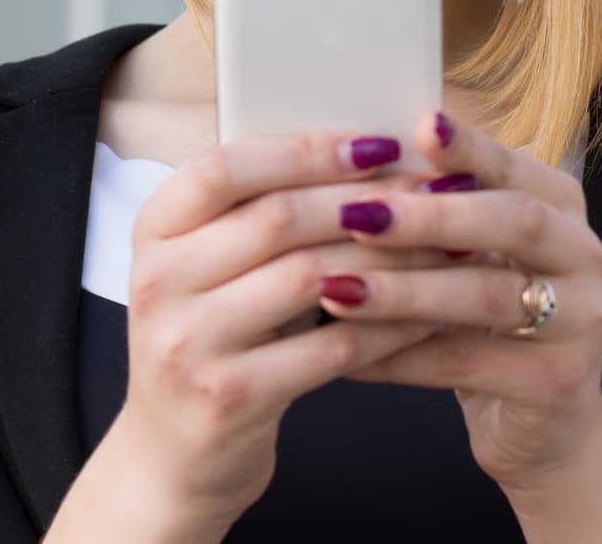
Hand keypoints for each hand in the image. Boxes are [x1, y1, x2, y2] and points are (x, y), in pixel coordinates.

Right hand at [107, 130, 442, 530]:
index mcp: (153, 232)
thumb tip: (369, 152)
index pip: (223, 168)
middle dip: (367, 199)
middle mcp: (158, 282)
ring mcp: (188, 342)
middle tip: (436, 189)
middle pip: (277, 218)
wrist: (172, 459)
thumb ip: (259, 214)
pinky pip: (332, 345)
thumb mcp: (208, 270)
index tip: (377, 143)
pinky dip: (391, 324)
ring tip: (448, 244)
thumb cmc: (212, 343)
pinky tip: (433, 312)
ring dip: (391, 257)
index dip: (303, 150)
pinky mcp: (230, 397)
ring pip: (312, 277)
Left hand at [315, 111, 601, 492]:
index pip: (513, 166)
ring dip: (404, 291)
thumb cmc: (486, 316)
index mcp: (562, 205)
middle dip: (431, 217)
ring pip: (487, 297)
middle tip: (357, 215)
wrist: (542, 419)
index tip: (416, 126)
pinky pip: (468, 364)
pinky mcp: (558, 383)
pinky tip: (346, 355)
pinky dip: (401, 357)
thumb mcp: (474, 252)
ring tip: (336, 288)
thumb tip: (354, 155)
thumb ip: (439, 205)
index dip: (468, 146)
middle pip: (513, 221)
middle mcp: (584, 254)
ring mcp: (580, 321)